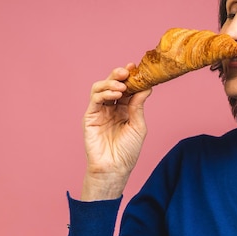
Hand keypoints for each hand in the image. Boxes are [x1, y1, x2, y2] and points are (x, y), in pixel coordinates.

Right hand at [81, 64, 151, 200]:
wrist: (115, 168)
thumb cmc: (127, 151)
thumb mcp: (138, 125)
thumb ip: (138, 105)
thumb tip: (147, 86)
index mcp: (124, 109)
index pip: (127, 88)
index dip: (131, 77)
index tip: (137, 67)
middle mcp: (111, 108)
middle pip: (112, 84)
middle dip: (120, 75)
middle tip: (128, 71)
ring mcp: (99, 111)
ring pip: (101, 88)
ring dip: (111, 82)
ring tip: (122, 85)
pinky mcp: (90, 116)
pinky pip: (95, 99)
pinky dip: (105, 93)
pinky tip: (116, 94)